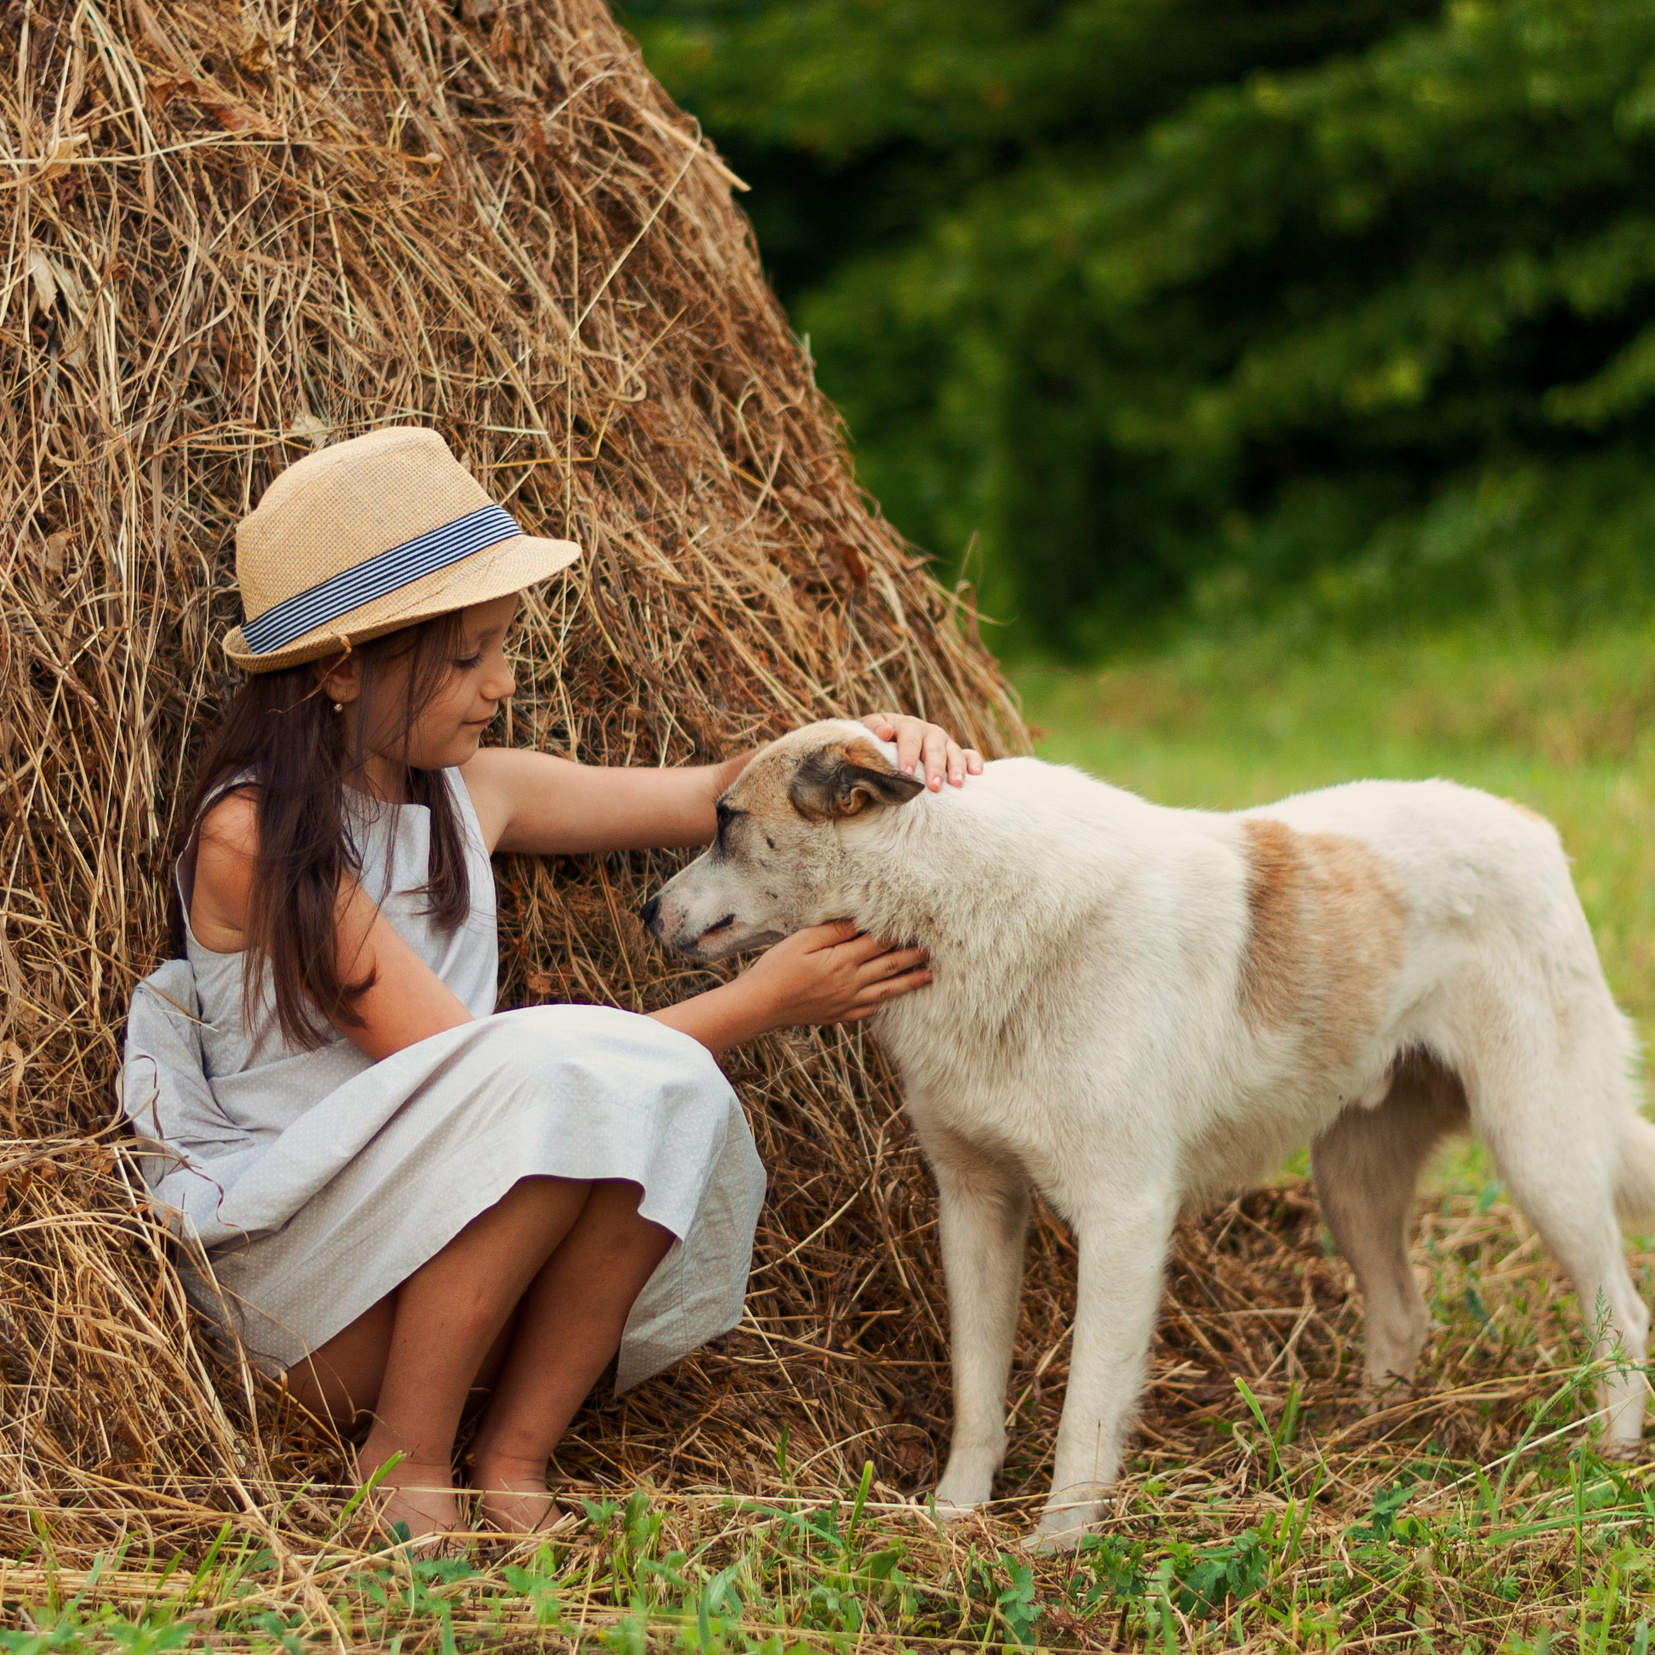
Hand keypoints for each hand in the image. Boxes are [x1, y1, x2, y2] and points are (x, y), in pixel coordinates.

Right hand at [741, 920, 931, 1029]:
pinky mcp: (840, 1015)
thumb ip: (834, 931)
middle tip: (934, 949)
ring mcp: (848, 1002)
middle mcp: (851, 982)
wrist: (762, 1005)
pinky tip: (893, 999)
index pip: (879, 943)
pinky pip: (870, 1010)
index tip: (917, 925)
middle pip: (890, 966)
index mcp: (843, 960)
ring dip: (910, 982)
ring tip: (929, 976)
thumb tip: (859, 922)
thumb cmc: (777, 967)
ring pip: (887, 991)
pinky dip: (885, 1003)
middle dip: (913, 956)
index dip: (898, 933)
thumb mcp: (802, 941)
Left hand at [859, 713, 983, 791]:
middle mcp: (929, 732)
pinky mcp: (954, 752)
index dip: (909, 755)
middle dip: (934, 768)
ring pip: (954, 752)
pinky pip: (970, 755)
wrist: (885, 736)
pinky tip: (977, 774)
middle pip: (934, 748)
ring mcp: (944, 742)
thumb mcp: (868, 729)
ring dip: (956, 768)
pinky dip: (975, 762)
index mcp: (907, 726)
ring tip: (956, 785)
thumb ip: (873, 728)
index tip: (906, 773)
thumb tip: (885, 732)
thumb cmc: (875, 739)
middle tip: (933, 787)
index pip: (910, 739)